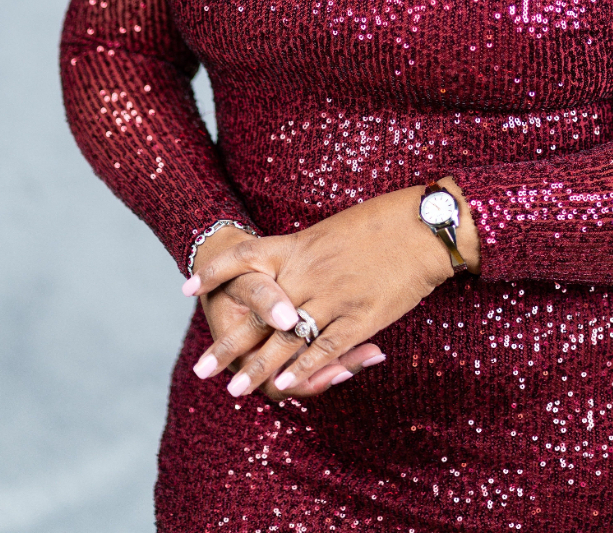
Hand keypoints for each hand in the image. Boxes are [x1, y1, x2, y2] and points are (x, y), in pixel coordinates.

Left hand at [183, 180, 479, 400]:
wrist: (425, 225)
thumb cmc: (383, 221)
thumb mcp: (334, 230)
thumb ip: (306, 253)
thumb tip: (286, 264)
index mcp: (300, 246)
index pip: (245, 257)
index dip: (215, 271)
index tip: (187, 287)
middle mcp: (309, 273)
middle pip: (259, 314)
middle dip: (230, 345)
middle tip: (202, 370)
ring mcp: (334, 296)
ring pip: (287, 340)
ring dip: (260, 368)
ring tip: (236, 391)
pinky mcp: (361, 317)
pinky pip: (325, 347)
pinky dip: (305, 369)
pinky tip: (287, 386)